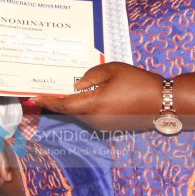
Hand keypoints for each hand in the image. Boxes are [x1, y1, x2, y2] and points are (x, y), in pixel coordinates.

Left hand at [32, 62, 162, 130]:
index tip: (32, 98)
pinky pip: (91, 115)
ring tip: (63, 89)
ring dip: (72, 103)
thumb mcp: (113, 70)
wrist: (162, 102)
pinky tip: (87, 95)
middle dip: (57, 100)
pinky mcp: (110, 126)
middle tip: (45, 88)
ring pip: (81, 113)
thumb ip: (91, 75)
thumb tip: (76, 83)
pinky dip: (85, 106)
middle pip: (70, 109)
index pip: (64, 104)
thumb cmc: (138, 82)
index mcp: (94, 104)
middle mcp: (95, 119)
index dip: (47, 101)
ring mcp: (103, 125)